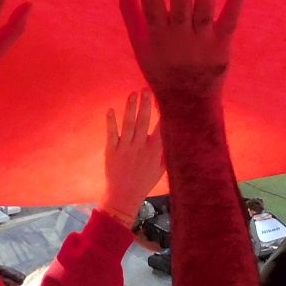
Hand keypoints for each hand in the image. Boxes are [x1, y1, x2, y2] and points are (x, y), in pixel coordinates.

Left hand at [100, 90, 163, 218]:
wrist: (124, 196)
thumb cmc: (144, 181)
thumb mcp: (161, 168)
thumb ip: (167, 152)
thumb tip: (175, 137)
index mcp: (155, 150)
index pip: (161, 127)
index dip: (162, 112)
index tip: (164, 99)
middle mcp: (140, 147)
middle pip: (144, 121)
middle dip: (146, 105)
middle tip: (147, 89)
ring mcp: (125, 148)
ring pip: (129, 124)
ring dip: (131, 108)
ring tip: (133, 94)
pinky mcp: (112, 150)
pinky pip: (112, 133)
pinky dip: (111, 122)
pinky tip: (110, 110)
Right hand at [116, 0, 245, 99]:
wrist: (188, 103)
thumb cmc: (160, 69)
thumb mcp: (140, 44)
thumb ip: (130, 11)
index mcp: (157, 36)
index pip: (151, 1)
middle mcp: (179, 38)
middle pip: (180, 2)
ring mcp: (202, 43)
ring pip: (204, 8)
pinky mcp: (221, 46)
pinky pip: (230, 20)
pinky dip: (236, 0)